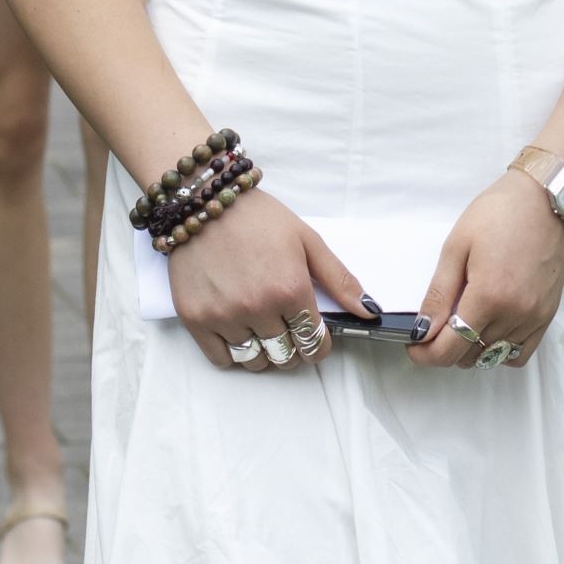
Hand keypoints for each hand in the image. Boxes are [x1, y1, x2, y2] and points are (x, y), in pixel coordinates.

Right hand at [168, 188, 372, 372]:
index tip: (314, 335)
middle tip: (287, 325)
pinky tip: (238, 330)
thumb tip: (368, 310)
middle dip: (293, 347)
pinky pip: (222, 360)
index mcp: (290, 288)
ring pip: (255, 362)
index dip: (319, 343)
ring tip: (262, 326)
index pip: (314, 344)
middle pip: (286, 357)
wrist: (203, 201)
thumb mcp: (306, 239)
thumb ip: (338, 278)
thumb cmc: (257, 218)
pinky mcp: (195, 319)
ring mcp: (224, 316)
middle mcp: (258, 307)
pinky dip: (233, 353)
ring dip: (264, 352)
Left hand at [410, 171, 563, 370]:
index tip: (414, 345)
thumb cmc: (499, 213)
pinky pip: (520, 354)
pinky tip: (490, 327)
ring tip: (462, 321)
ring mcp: (534, 317)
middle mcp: (514, 314)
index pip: (451, 349)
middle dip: (446, 348)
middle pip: (470, 356)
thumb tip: (424, 329)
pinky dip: (501, 350)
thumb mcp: (457, 245)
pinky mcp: (548, 314)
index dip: (426, 354)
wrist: (545, 198)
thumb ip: (439, 293)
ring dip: (472, 349)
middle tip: (435, 325)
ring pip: (493, 357)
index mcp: (488, 296)